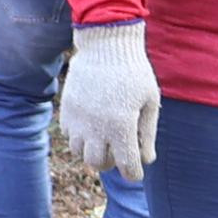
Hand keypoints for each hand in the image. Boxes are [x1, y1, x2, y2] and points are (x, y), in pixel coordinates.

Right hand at [57, 20, 158, 180]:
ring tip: (102, 138)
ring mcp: (78, 118)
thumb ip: (147, 134)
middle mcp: (96, 126)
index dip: (134, 173)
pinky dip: (79, 136)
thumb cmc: (134, 71)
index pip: (127, 167)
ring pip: (79, 152)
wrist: (105, 44)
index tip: (135, 170)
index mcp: (122, 126)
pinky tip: (90, 124)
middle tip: (119, 152)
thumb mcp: (150, 101)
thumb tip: (146, 160)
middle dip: (111, 163)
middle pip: (98, 164)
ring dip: (91, 150)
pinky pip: (68, 134)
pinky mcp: (66, 108)